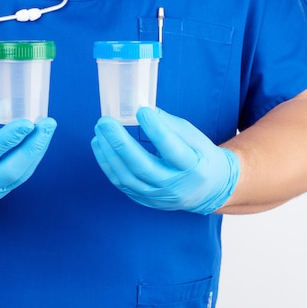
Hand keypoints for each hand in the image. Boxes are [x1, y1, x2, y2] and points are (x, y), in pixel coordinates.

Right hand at [0, 106, 56, 211]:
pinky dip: (29, 158)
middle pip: (10, 170)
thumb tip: (5, 109)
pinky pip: (17, 177)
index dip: (9, 137)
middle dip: (33, 145)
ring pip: (19, 175)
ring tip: (47, 128)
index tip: (28, 121)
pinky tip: (37, 140)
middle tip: (48, 123)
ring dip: (36, 150)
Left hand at [91, 107, 239, 213]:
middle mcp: (175, 186)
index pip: (173, 149)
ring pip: (128, 177)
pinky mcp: (144, 200)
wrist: (207, 190)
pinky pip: (121, 183)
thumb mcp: (194, 137)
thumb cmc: (199, 156)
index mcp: (194, 168)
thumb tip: (144, 108)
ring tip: (100, 131)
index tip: (142, 111)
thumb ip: (170, 124)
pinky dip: (107, 164)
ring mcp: (158, 196)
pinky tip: (100, 145)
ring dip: (109, 153)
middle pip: (143, 167)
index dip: (157, 130)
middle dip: (120, 143)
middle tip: (106, 122)